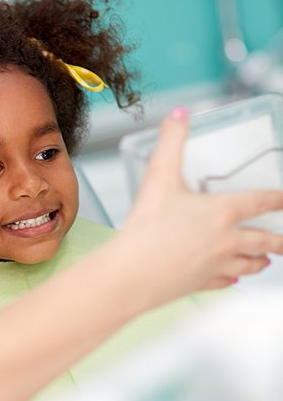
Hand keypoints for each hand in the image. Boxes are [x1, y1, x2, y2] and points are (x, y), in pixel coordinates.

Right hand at [121, 107, 282, 301]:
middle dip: (280, 241)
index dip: (278, 199)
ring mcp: (215, 266)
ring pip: (248, 265)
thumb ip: (170, 143)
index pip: (260, 202)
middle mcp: (226, 241)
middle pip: (264, 241)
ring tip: (266, 261)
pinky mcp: (199, 284)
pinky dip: (232, 280)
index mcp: (221, 213)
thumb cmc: (147, 229)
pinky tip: (232, 280)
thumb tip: (178, 116)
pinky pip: (224, 282)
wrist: (131, 274)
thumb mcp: (158, 178)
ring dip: (260, 262)